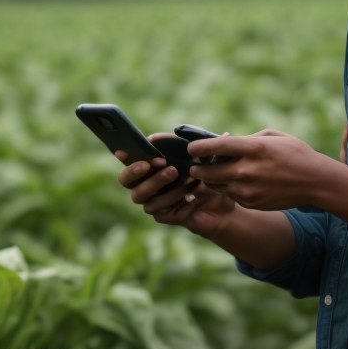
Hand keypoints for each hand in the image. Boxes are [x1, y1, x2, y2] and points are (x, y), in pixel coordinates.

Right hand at [117, 151, 239, 235]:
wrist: (223, 205)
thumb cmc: (209, 177)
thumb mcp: (205, 159)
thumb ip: (197, 146)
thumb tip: (194, 132)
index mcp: (152, 166)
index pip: (129, 160)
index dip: (125, 156)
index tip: (124, 151)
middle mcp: (147, 184)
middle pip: (127, 181)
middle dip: (137, 170)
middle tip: (161, 162)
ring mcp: (153, 202)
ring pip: (142, 196)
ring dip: (162, 185)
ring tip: (186, 178)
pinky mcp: (164, 216)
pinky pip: (160, 210)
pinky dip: (176, 201)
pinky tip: (191, 197)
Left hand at [187, 129, 347, 211]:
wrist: (314, 181)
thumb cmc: (295, 153)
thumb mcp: (273, 136)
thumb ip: (247, 139)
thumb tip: (226, 143)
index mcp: (253, 148)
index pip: (215, 147)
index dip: (198, 148)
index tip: (191, 148)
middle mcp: (247, 170)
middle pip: (208, 172)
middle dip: (198, 169)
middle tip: (196, 166)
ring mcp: (248, 189)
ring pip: (216, 186)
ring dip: (211, 180)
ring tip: (213, 173)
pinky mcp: (250, 203)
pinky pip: (230, 195)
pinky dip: (228, 189)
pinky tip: (235, 182)